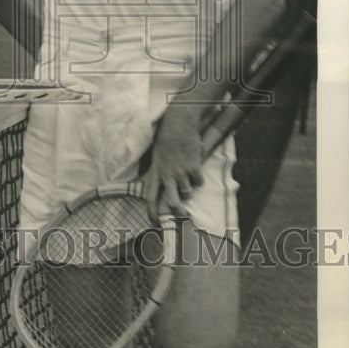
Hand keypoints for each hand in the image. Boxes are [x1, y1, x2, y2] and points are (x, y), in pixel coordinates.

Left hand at [145, 106, 203, 221]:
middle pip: (171, 202)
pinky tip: (195, 166)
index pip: (149, 197)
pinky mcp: (193, 167)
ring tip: (186, 175)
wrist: (178, 123)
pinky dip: (198, 178)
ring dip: (189, 188)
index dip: (151, 213)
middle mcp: (167, 174)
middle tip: (182, 216)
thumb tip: (165, 190)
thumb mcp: (156, 157)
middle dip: (177, 212)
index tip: (154, 224)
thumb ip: (160, 173)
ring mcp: (181, 171)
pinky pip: (199, 182)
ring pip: (188, 192)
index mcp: (155, 172)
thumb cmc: (166, 139)